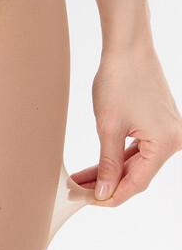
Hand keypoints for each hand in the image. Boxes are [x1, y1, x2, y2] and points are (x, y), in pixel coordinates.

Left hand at [69, 40, 181, 206]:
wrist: (127, 47)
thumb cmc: (120, 80)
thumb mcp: (109, 128)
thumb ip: (107, 164)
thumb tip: (103, 193)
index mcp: (165, 143)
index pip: (136, 183)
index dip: (110, 196)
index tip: (85, 201)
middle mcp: (173, 140)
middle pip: (137, 175)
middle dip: (106, 184)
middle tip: (77, 191)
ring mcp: (166, 132)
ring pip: (135, 163)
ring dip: (109, 172)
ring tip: (80, 181)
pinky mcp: (157, 124)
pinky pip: (137, 149)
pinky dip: (116, 157)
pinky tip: (95, 166)